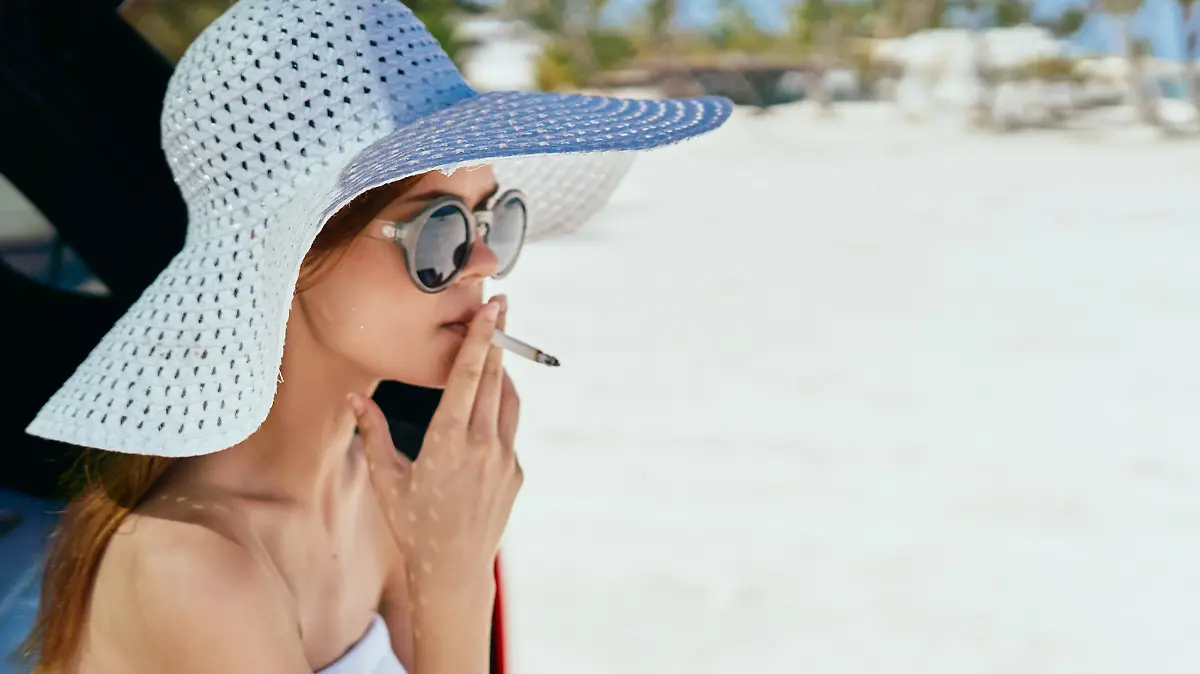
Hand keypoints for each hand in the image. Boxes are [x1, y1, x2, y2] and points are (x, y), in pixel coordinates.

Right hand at [350, 295, 521, 602]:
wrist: (453, 570)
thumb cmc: (413, 526)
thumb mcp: (386, 480)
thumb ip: (373, 433)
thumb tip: (356, 396)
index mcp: (448, 439)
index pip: (469, 374)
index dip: (482, 337)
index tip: (495, 308)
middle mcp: (482, 443)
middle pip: (494, 377)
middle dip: (498, 339)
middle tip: (502, 307)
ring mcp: (504, 457)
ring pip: (509, 400)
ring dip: (502, 372)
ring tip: (494, 351)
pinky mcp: (515, 472)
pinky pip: (509, 430)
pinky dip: (500, 411)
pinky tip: (486, 407)